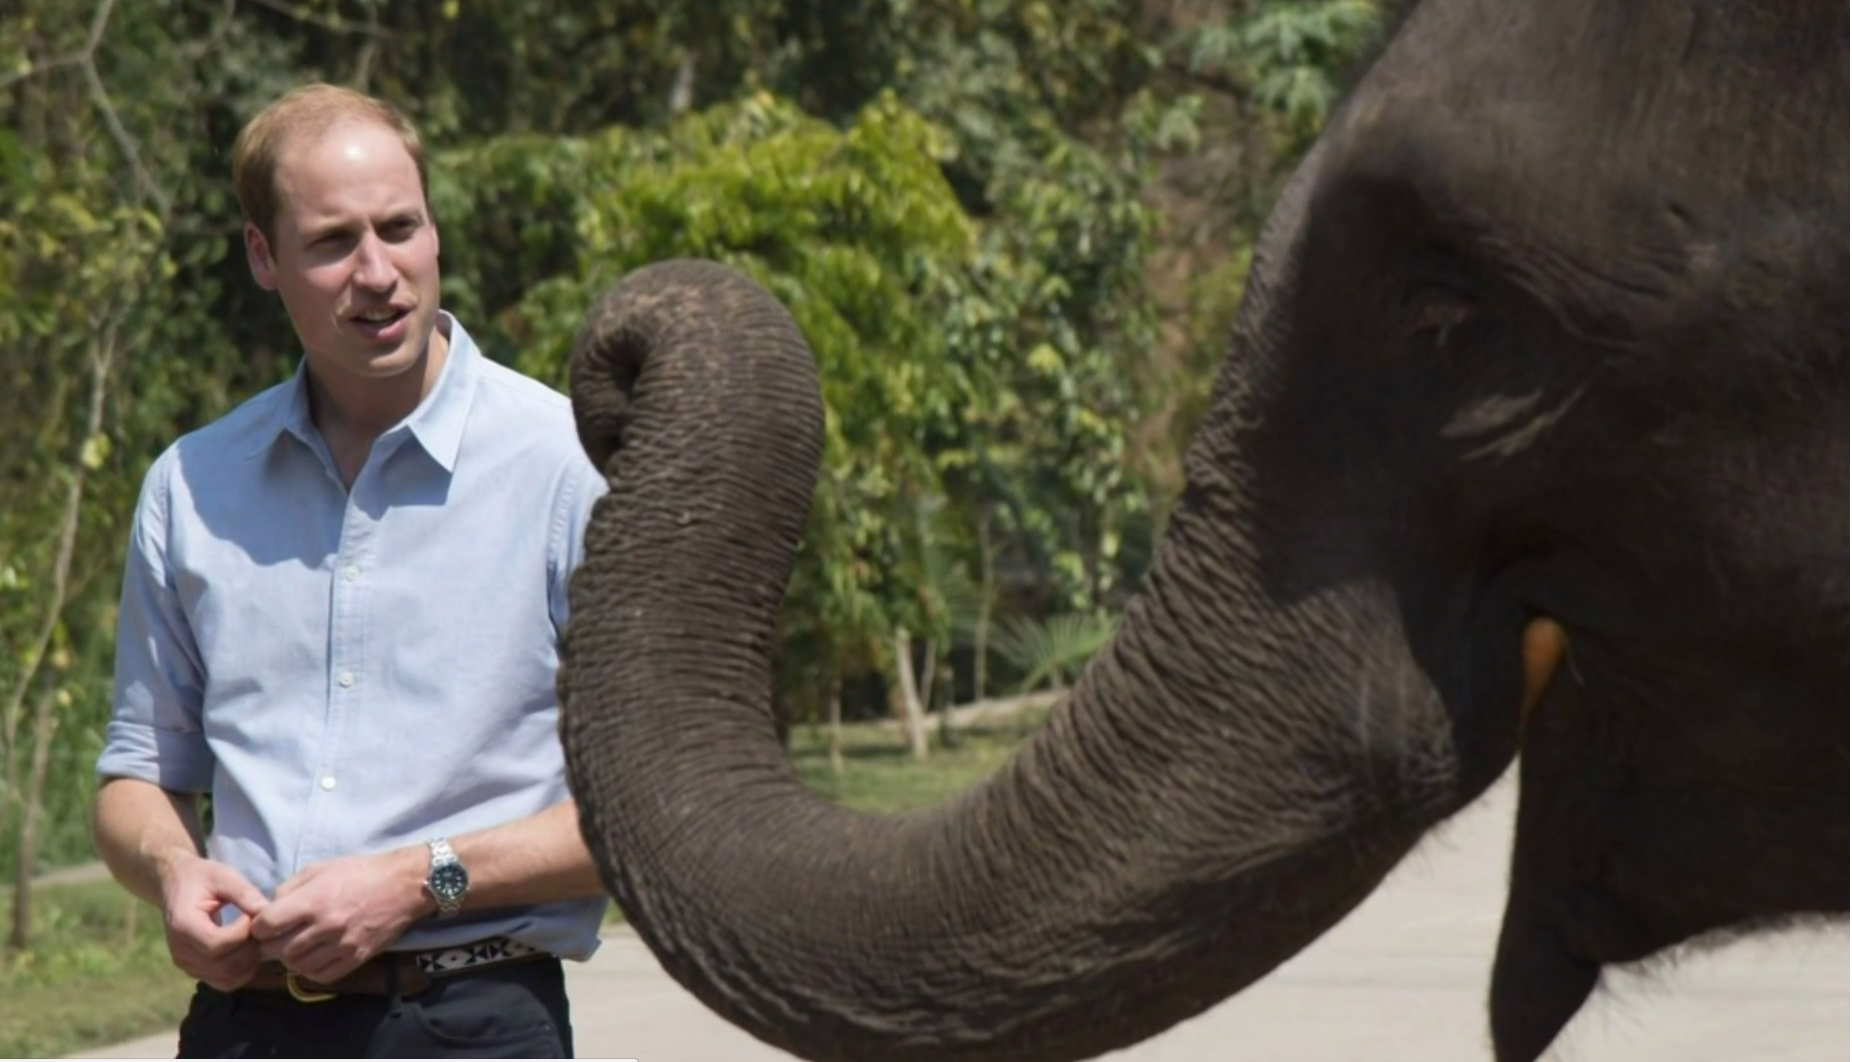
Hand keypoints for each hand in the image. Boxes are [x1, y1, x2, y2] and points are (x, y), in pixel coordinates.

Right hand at [160, 854, 268, 990]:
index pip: (216, 944)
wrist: (176, 886)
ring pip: (227, 979)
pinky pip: (224, 981)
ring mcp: (187, 965)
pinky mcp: (196, 971)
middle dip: (250, 949)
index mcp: (183, 925)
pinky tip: (248, 948)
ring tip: (255, 937)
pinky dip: (243, 970)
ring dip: (249, 962)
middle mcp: (181, 952)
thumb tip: (269, 913)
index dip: (242, 933)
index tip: (251, 915)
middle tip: (260, 929)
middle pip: (224, 967)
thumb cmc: (201, 878)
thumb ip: (245, 894)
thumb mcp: (223, 876)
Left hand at [251, 847, 429, 984]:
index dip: (259, 926)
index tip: (265, 924)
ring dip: (290, 958)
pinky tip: (315, 956)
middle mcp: (325, 926)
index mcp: (313, 901)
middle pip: (277, 950)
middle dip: (271, 944)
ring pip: (296, 965)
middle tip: (277, 937)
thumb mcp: (320, 869)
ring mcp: (341, 946)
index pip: (265, 926)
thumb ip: (289, 889)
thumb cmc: (360, 872)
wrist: (403, 886)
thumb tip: (268, 909)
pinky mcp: (355, 959)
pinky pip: (320, 975)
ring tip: (297, 946)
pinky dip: (311, 969)